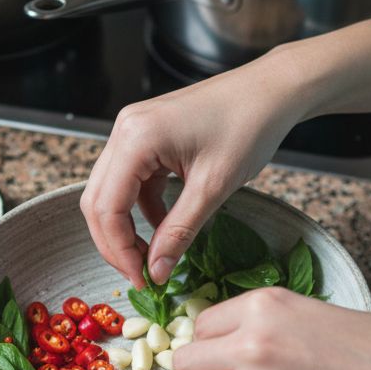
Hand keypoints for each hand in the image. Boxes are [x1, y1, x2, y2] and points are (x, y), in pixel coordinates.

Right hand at [81, 49, 311, 287]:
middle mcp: (125, 130)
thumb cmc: (250, 126)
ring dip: (127, 226)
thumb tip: (156, 271)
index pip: (106, 206)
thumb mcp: (213, 187)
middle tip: (140, 273)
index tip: (141, 278)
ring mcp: (134, 130)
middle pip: (98, 199)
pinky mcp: (148, 135)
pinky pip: (133, 179)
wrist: (272, 91)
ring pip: (112, 191)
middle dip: (115, 241)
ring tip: (152, 256)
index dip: (118, 249)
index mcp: (136, 138)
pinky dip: (143, 207)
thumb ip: (179, 231)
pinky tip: (164, 227)